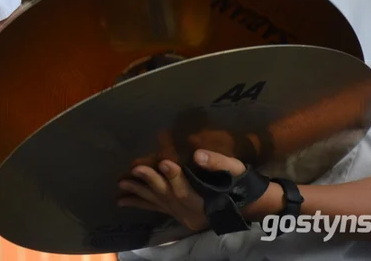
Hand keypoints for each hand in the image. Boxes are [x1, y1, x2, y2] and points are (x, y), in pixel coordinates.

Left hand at [116, 149, 281, 231]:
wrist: (249, 204)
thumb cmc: (241, 182)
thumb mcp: (236, 170)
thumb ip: (218, 163)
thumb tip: (199, 155)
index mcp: (207, 201)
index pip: (187, 190)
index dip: (174, 177)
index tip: (163, 162)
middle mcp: (192, 212)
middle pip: (168, 197)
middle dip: (150, 182)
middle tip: (134, 169)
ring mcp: (184, 215)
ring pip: (158, 204)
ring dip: (139, 194)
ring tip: (121, 184)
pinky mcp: (178, 214)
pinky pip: (156, 210)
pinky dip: (140, 204)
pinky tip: (122, 200)